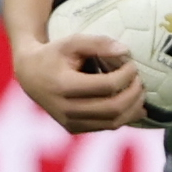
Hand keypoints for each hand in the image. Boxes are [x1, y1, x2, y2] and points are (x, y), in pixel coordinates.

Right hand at [15, 32, 145, 131]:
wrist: (30, 75)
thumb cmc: (53, 55)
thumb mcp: (71, 42)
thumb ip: (98, 43)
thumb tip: (125, 51)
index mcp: (63, 86)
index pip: (106, 86)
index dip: (126, 76)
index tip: (133, 65)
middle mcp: (65, 109)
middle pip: (113, 108)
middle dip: (133, 94)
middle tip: (140, 81)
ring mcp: (69, 122)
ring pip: (112, 123)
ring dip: (132, 109)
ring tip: (140, 93)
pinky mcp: (74, 129)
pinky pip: (106, 127)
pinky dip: (124, 117)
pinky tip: (133, 105)